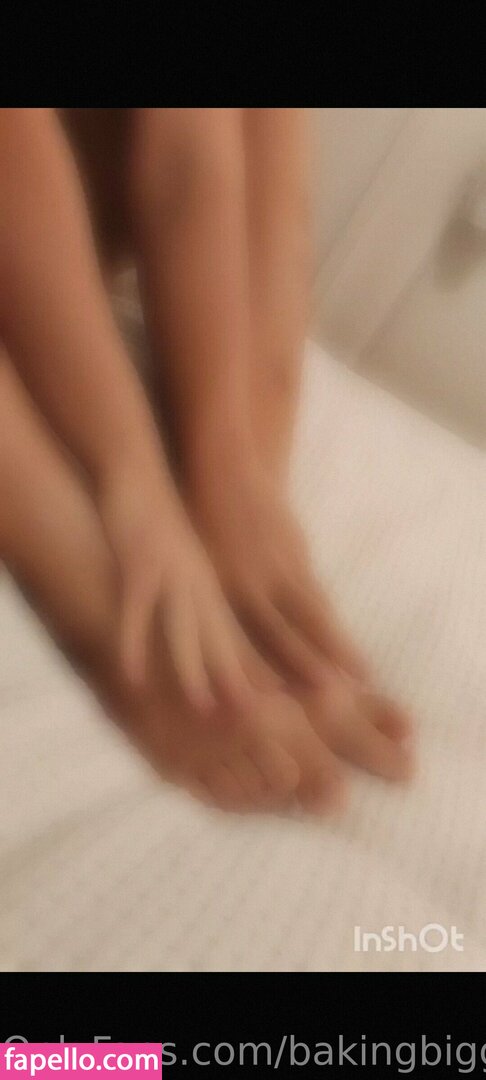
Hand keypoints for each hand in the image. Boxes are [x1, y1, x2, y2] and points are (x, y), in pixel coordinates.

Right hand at [97, 466, 276, 713]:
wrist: (141, 474)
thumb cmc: (170, 519)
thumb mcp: (201, 563)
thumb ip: (217, 594)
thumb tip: (234, 628)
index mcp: (224, 582)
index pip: (262, 633)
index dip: (282, 664)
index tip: (304, 701)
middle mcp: (208, 582)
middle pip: (233, 637)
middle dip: (253, 676)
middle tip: (272, 717)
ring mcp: (176, 574)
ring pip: (190, 629)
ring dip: (196, 669)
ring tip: (204, 708)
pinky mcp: (142, 565)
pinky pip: (138, 613)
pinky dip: (135, 645)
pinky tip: (133, 676)